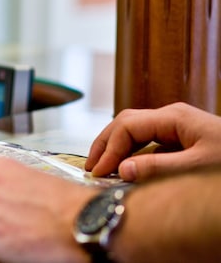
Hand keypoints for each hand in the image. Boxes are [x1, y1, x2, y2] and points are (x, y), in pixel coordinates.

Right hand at [86, 102, 220, 180]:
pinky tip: (129, 171)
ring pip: (136, 132)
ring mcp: (178, 128)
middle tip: (91, 167)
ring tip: (103, 168)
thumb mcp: (198, 167)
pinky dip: (134, 156)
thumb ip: (158, 168)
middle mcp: (172, 118)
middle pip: (126, 123)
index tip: (99, 172)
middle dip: (105, 144)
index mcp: (174, 117)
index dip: (109, 149)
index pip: (127, 126)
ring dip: (118, 149)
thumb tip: (122, 170)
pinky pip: (150, 144)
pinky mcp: (184, 141)